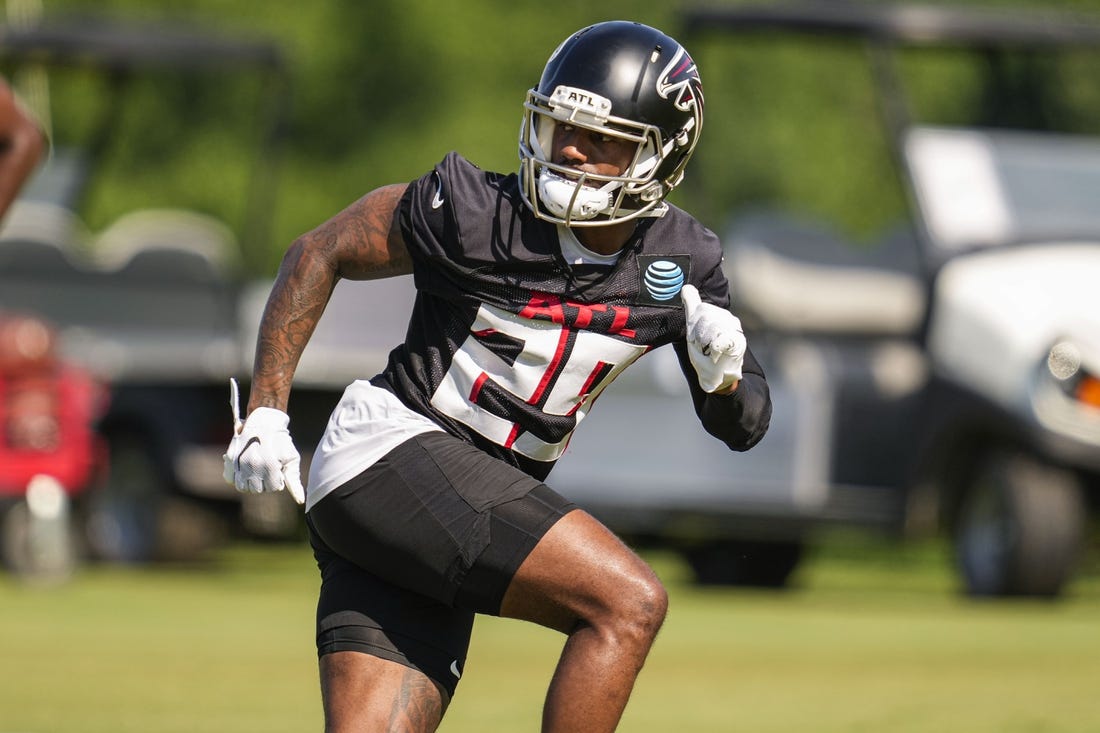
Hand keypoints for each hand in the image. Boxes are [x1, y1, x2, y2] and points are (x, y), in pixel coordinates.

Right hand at [222, 380, 304, 503]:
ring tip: (257, 470)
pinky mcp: (230, 459)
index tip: (278, 469)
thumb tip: (300, 501)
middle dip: (264, 482)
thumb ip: (294, 480)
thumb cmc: (281, 441)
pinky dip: (237, 477)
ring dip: (250, 482)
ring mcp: (240, 462)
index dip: (277, 480)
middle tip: (267, 468)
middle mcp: (252, 466)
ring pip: (242, 487)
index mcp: (269, 466)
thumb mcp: (291, 458)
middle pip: (257, 490)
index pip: (272, 488)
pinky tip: (245, 469)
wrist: (264, 422)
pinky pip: (230, 479)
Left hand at [681, 284, 744, 393]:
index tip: (694, 337)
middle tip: (702, 347)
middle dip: (697, 335)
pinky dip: (715, 349)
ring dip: (704, 344)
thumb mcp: (694, 328)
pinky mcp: (738, 341)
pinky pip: (721, 339)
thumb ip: (692, 307)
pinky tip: (717, 354)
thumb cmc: (706, 353)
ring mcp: (734, 329)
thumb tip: (686, 287)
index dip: (693, 324)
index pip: (699, 308)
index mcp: (716, 314)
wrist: (718, 376)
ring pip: (711, 327)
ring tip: (709, 352)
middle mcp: (727, 318)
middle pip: (703, 315)